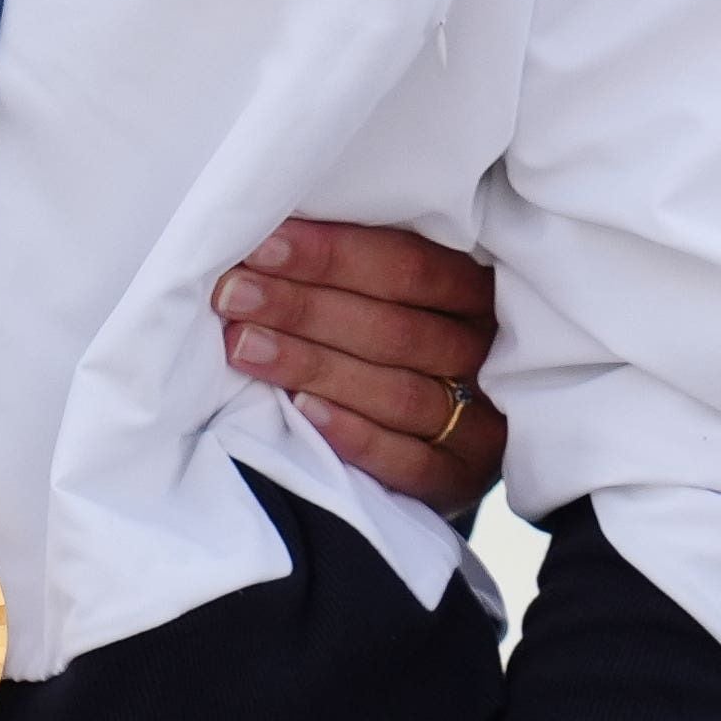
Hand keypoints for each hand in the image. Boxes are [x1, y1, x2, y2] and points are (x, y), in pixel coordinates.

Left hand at [217, 221, 503, 517]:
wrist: (442, 436)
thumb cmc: (397, 339)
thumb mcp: (396, 294)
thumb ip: (354, 273)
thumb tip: (264, 243)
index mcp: (479, 292)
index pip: (408, 266)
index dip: (331, 256)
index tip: (260, 248)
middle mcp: (486, 353)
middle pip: (394, 330)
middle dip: (305, 309)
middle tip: (235, 295)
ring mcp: (479, 422)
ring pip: (398, 393)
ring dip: (314, 367)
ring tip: (244, 346)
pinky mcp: (460, 477)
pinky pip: (408, 461)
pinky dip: (354, 436)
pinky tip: (302, 411)